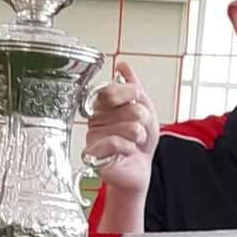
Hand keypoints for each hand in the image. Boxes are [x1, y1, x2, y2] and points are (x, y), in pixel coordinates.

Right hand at [83, 61, 157, 194]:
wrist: (138, 170)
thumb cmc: (139, 142)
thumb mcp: (144, 110)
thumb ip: (133, 87)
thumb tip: (123, 66)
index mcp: (104, 104)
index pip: (115, 88)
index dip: (132, 96)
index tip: (137, 105)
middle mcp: (96, 118)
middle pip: (131, 110)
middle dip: (143, 123)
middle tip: (138, 132)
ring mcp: (93, 136)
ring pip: (129, 127)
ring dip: (139, 138)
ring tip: (133, 143)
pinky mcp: (92, 153)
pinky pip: (116, 143)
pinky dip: (128, 149)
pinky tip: (125, 152)